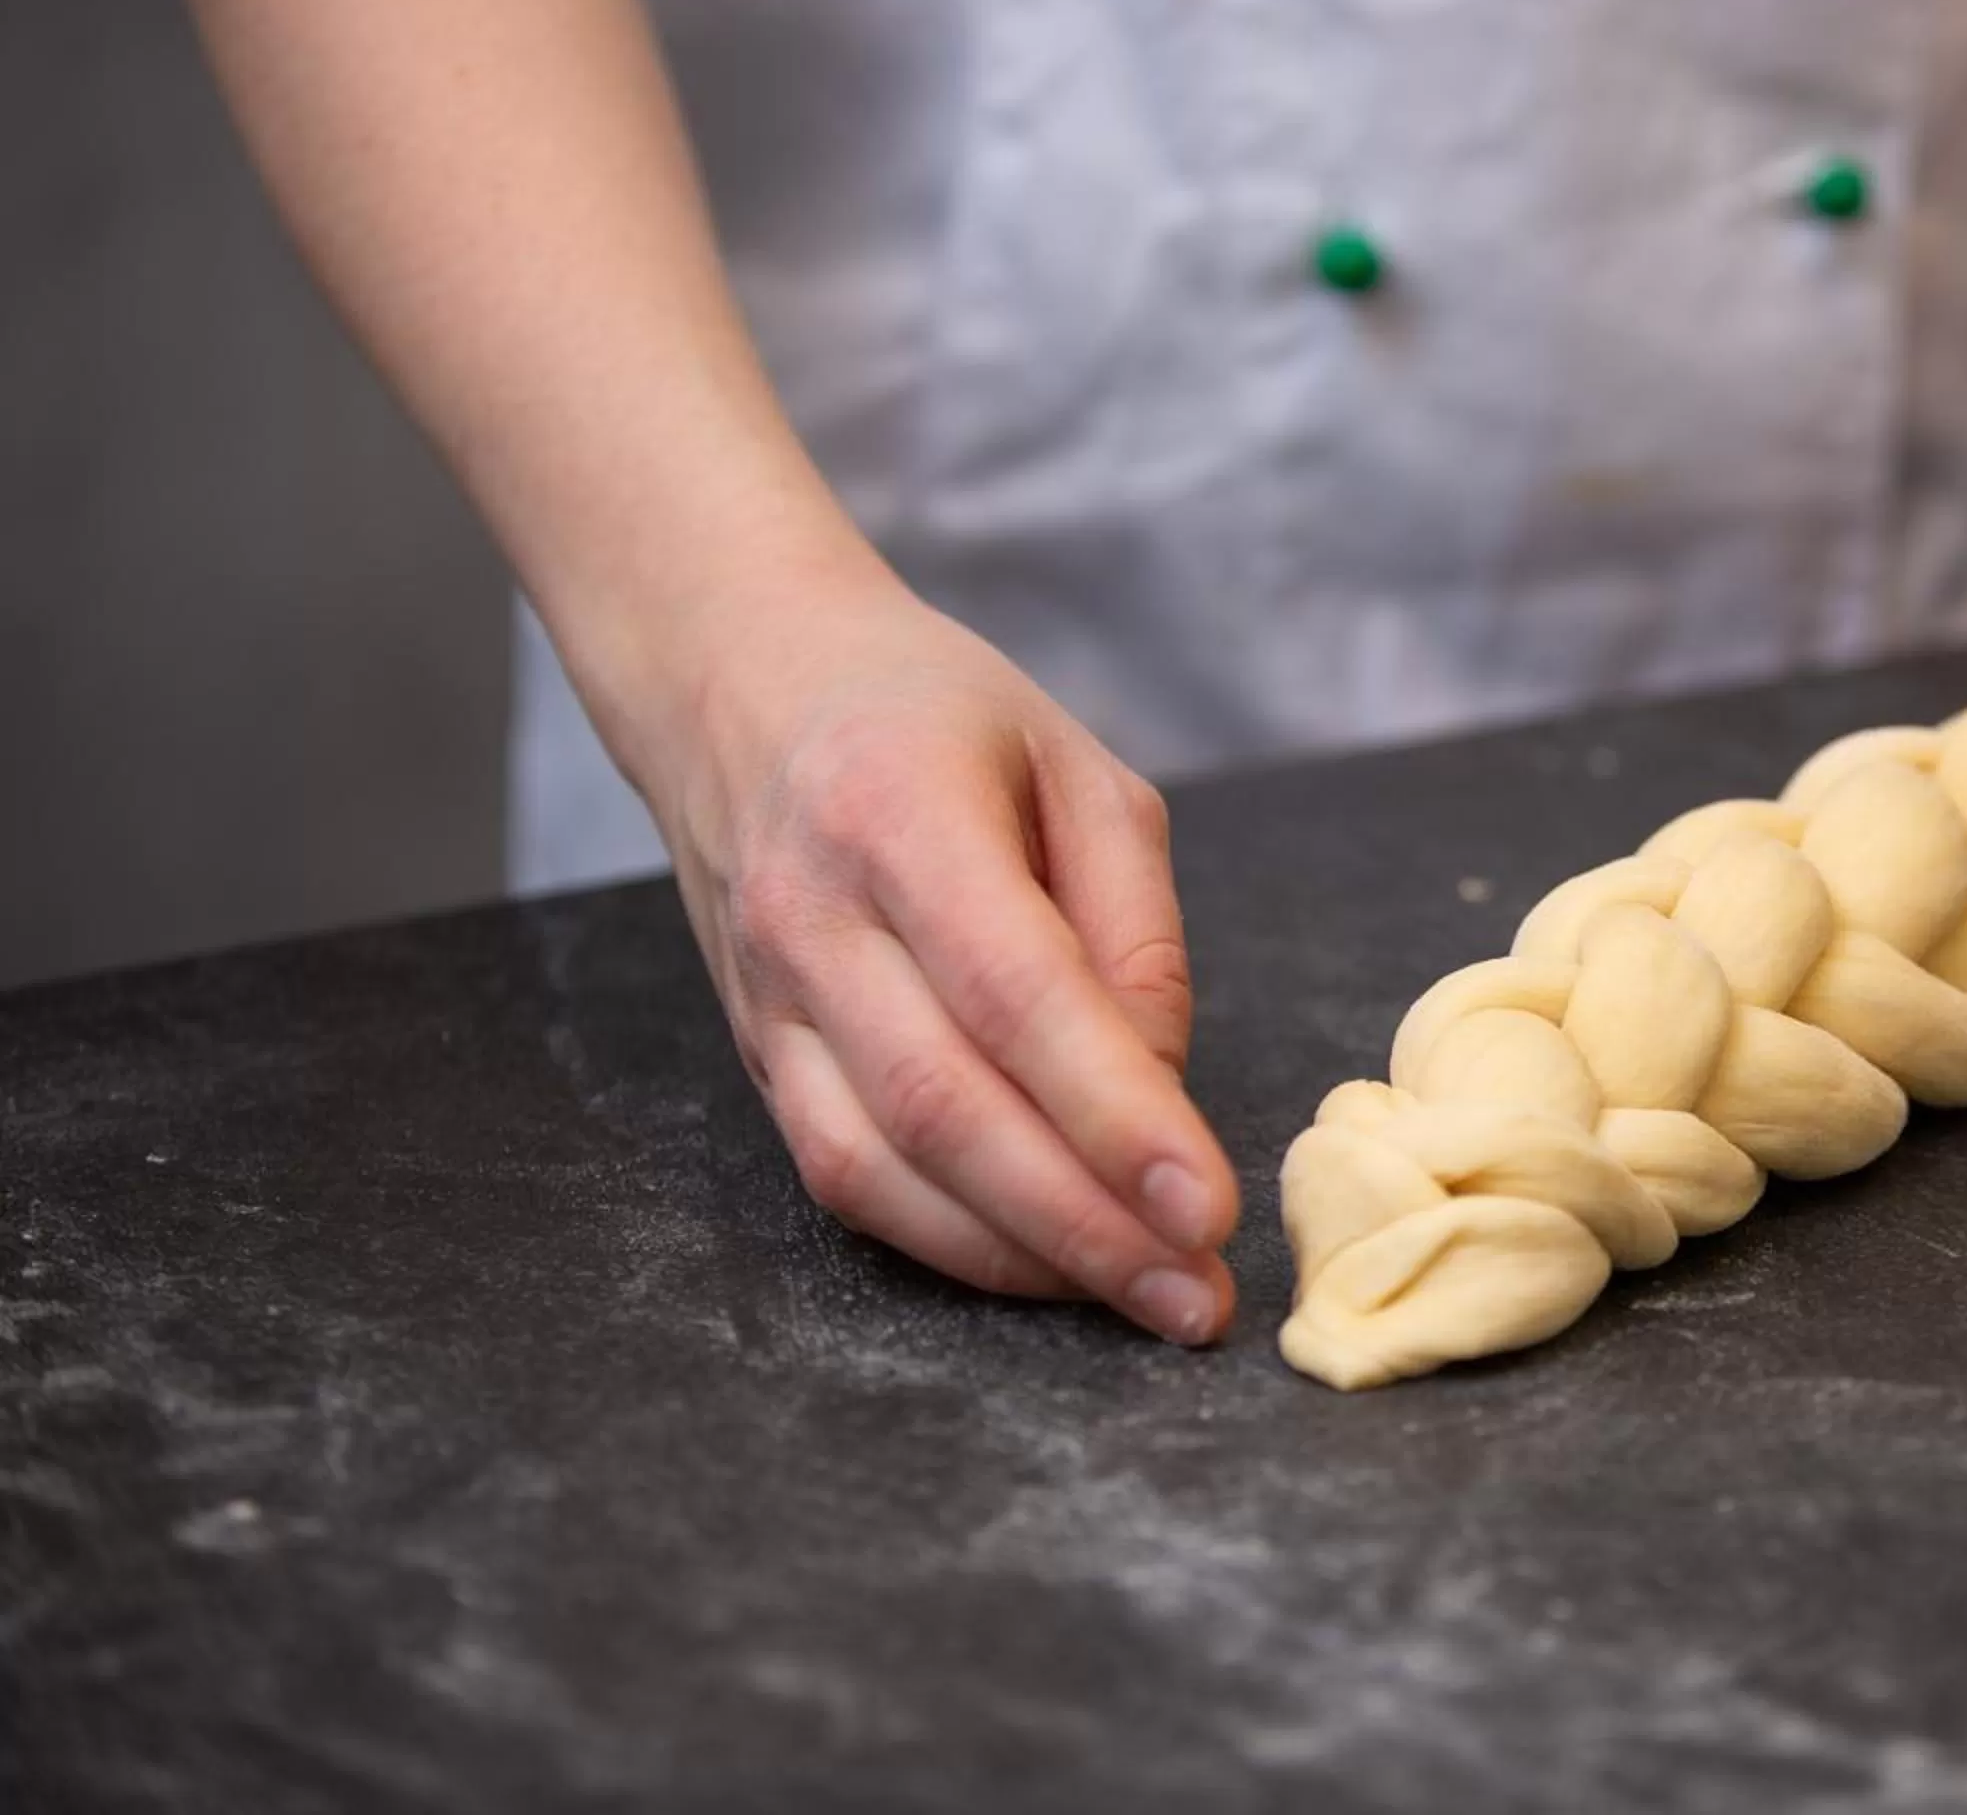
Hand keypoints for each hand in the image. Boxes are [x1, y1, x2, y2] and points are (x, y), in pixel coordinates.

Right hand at [634, 565, 1237, 1342]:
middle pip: (945, 1106)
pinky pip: (842, 1180)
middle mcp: (813, 916)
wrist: (739, 686)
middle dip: (1084, 1223)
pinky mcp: (753, 1059)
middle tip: (1199, 1298)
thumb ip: (1135, 931)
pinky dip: (949, 1243)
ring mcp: (767, 999)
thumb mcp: (1079, 770)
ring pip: (880, 1170)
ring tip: (1145, 1297)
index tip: (1209, 1204)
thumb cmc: (935, 719)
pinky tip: (1045, 1264)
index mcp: (901, 812)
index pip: (1015, 992)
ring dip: (1020, 1257)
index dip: (1114, 1113)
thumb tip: (1161, 1093)